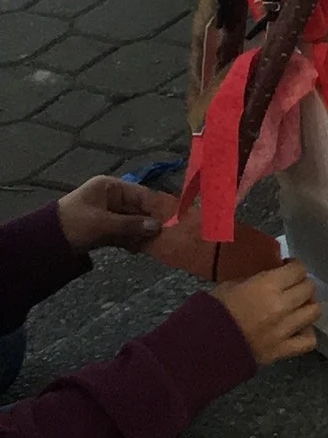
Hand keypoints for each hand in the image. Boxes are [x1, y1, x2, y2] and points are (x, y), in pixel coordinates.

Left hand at [55, 176, 175, 253]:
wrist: (44, 243)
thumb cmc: (73, 224)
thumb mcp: (102, 223)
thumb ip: (130, 225)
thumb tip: (158, 227)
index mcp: (110, 187)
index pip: (141, 194)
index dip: (157, 206)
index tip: (174, 218)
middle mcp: (111, 198)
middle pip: (138, 209)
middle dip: (151, 222)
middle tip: (168, 235)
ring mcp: (108, 214)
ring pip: (132, 222)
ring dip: (142, 233)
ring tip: (157, 245)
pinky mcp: (104, 229)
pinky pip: (124, 232)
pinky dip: (131, 240)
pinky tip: (141, 249)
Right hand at [223, 262, 320, 367]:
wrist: (202, 346)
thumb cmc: (213, 311)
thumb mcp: (231, 285)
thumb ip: (256, 279)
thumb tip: (270, 277)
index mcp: (267, 286)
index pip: (298, 270)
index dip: (295, 266)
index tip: (288, 268)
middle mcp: (281, 306)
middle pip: (309, 288)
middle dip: (302, 284)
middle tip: (292, 287)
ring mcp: (284, 330)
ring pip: (314, 312)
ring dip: (307, 306)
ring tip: (297, 307)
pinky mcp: (282, 350)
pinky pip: (308, 341)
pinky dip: (307, 334)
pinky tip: (297, 330)